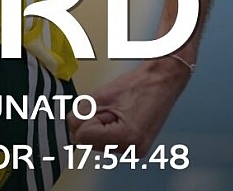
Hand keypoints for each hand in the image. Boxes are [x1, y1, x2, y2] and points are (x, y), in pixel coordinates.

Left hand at [67, 59, 190, 156]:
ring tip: (117, 109)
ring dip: (99, 125)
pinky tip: (120, 115)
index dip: (82, 119)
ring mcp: (135, 150)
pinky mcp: (136, 147)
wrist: (162, 81)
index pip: (83, 137)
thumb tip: (70, 124)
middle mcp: (132, 150)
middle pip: (89, 143)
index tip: (95, 106)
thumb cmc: (138, 84)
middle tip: (108, 106)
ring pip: (97, 143)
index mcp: (126, 137)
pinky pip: (109, 141)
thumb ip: (83, 111)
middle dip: (91, 123)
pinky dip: (108, 128)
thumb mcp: (103, 95)